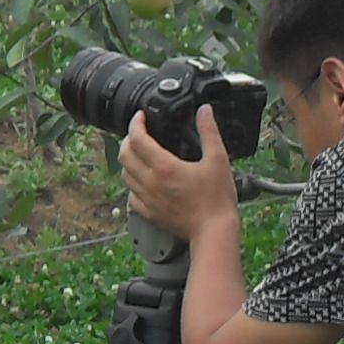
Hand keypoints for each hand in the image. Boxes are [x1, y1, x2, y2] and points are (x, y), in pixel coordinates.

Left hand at [119, 104, 230, 239]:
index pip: (138, 139)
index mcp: (165, 167)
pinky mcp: (149, 214)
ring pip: (125, 175)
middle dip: (128, 139)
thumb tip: (204, 111)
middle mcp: (151, 183)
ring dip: (129, 160)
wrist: (214, 232)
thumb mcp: (218, 160)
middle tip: (139, 133)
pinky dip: (133, 184)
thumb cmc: (217, 199)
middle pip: (125, 155)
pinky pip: (131, 196)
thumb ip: (209, 132)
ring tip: (140, 154)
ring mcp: (148, 200)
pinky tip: (144, 181)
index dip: (136, 123)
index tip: (141, 117)